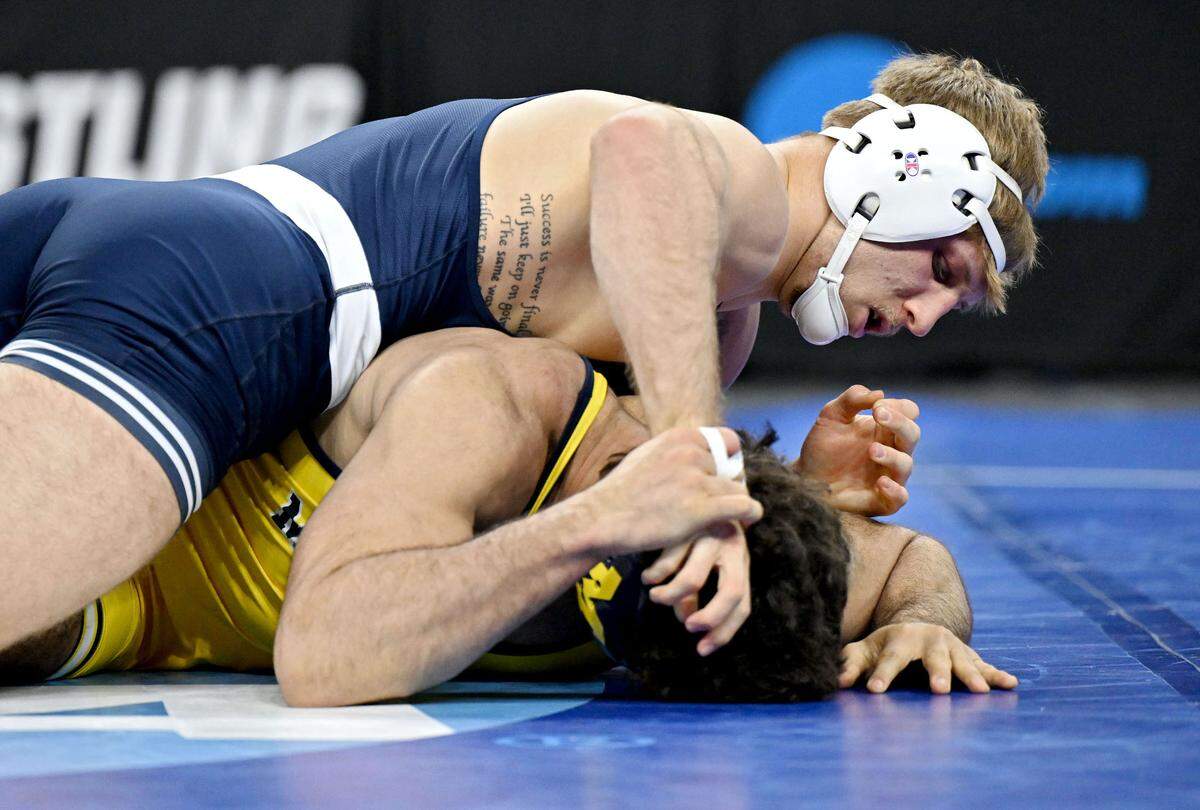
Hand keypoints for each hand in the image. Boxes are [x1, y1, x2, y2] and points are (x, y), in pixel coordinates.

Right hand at [586, 426, 760, 554]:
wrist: (601, 518)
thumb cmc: (621, 492)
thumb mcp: (648, 455)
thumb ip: (675, 453)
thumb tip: (698, 454)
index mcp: (680, 438)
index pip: (728, 440)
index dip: (729, 461)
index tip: (723, 477)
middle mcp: (691, 454)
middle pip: (732, 469)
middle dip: (728, 486)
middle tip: (719, 504)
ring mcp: (697, 481)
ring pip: (738, 489)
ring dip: (735, 504)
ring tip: (726, 518)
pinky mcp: (702, 509)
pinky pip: (743, 506)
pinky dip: (749, 514)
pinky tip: (745, 521)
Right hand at [640, 520, 750, 656]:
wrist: (697, 486)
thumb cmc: (699, 533)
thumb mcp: (705, 562)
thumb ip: (698, 592)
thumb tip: (685, 618)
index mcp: (739, 561)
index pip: (742, 604)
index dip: (724, 632)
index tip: (702, 649)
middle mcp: (732, 548)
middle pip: (731, 592)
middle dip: (711, 617)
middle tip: (688, 626)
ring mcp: (711, 535)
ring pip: (693, 579)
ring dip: (671, 597)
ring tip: (655, 598)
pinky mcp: (688, 523)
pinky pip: (670, 559)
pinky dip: (656, 574)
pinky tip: (648, 577)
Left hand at [794, 385, 919, 516]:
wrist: (805, 480)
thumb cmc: (822, 448)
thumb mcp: (831, 416)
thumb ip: (851, 399)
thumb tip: (877, 393)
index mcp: (884, 429)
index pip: (908, 412)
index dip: (898, 407)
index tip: (876, 406)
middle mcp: (892, 450)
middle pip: (912, 434)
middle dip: (899, 422)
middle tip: (879, 414)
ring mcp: (889, 476)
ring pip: (906, 464)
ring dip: (891, 455)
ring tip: (871, 450)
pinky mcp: (882, 500)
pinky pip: (900, 498)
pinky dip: (895, 490)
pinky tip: (881, 482)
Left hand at [839, 622, 1018, 693]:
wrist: (917, 628)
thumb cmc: (884, 647)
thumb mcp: (864, 652)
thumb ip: (850, 664)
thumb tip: (836, 682)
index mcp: (900, 638)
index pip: (890, 659)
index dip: (882, 675)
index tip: (874, 692)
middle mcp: (929, 640)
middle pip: (933, 658)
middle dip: (937, 673)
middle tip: (939, 691)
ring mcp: (952, 647)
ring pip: (963, 661)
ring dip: (972, 676)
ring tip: (979, 691)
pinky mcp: (970, 656)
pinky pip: (985, 666)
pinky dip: (997, 675)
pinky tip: (1011, 684)